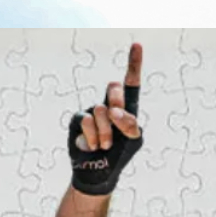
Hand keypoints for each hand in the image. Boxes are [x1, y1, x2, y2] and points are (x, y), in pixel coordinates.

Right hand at [67, 39, 144, 193]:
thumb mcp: (134, 141)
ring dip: (106, 132)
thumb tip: (112, 111)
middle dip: (118, 103)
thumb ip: (130, 124)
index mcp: (127, 108)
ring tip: (105, 145)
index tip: (137, 45)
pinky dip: (93, 136)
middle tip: (117, 121)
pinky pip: (87, 121)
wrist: (99, 172)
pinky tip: (93, 146)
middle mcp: (108, 105)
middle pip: (114, 88)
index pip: (131, 84)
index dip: (133, 64)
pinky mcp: (78, 119)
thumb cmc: (120, 155)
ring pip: (101, 110)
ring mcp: (92, 110)